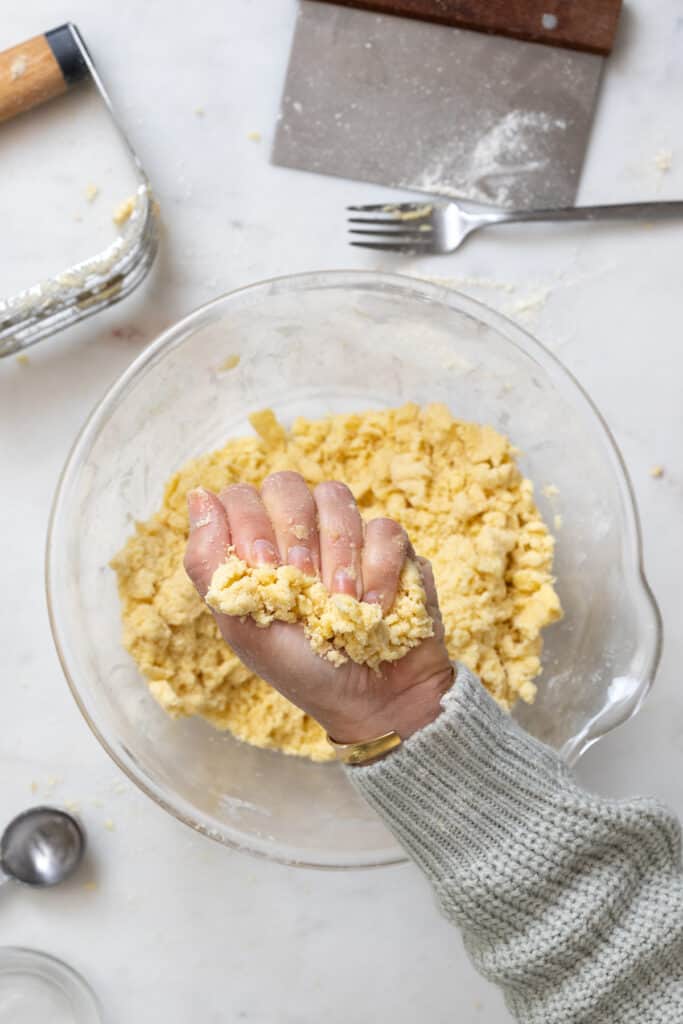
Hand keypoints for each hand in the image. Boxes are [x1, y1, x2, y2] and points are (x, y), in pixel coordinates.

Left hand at [183, 472, 453, 742]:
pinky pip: (385, 528)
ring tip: (342, 601)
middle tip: (304, 581)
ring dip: (339, 553)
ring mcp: (347, 537)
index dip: (251, 522)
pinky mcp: (391, 548)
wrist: (373, 702)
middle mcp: (298, 534)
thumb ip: (209, 562)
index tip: (264, 566)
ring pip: (337, 497)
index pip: (242, 496)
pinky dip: (379, 569)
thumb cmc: (302, 669)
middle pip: (287, 485)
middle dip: (295, 534)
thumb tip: (198, 495)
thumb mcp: (241, 625)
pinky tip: (374, 607)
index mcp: (256, 549)